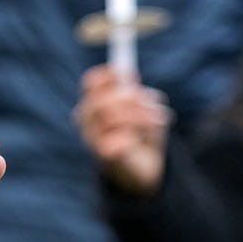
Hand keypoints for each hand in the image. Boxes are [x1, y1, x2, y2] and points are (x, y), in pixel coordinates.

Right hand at [73, 64, 171, 194]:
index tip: (128, 74)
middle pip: (102, 99)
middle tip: (152, 107)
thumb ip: (140, 94)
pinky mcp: (103, 155)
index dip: (109, 75)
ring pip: (112, 117)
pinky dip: (137, 137)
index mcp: (93, 103)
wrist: (143, 167)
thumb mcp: (146, 108)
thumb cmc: (142, 131)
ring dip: (141, 118)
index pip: (91, 83)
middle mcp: (85, 120)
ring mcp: (91, 138)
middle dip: (132, 100)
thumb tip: (131, 82)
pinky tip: (142, 141)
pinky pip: (121, 139)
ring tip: (157, 121)